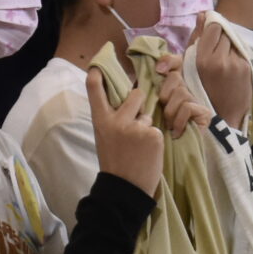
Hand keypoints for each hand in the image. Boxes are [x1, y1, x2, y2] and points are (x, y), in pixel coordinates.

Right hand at [88, 66, 164, 196]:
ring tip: (139, 146)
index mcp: (101, 120)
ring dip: (147, 126)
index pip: (95, 89)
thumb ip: (113, 118)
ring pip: (148, 115)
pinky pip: (157, 130)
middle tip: (136, 120)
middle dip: (140, 102)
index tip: (100, 64)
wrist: (124, 189)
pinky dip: (154, 140)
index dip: (98, 73)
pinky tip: (147, 153)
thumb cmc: (114, 162)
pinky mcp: (153, 135)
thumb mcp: (105, 136)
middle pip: (136, 94)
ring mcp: (136, 127)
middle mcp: (117, 120)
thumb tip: (127, 99)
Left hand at [153, 53, 214, 138]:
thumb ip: (148, 90)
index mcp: (172, 87)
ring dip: (170, 112)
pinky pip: (188, 107)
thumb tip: (153, 69)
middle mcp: (187, 90)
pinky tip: (176, 132)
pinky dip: (179, 120)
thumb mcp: (148, 108)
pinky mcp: (205, 114)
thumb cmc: (155, 133)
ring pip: (181, 93)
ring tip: (169, 125)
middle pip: (175, 77)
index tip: (158, 70)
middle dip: (164, 95)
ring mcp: (197, 102)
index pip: (176, 62)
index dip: (168, 61)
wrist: (167, 158)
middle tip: (162, 112)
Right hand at [190, 20, 252, 125]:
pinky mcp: (248, 67)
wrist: (223, 115)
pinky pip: (241, 51)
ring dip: (228, 44)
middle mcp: (221, 60)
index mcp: (202, 60)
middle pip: (225, 31)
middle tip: (215, 49)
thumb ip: (195, 39)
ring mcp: (236, 63)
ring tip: (223, 59)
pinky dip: (236, 54)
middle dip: (220, 36)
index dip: (211, 26)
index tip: (209, 32)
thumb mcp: (189, 65)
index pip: (213, 27)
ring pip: (234, 40)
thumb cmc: (200, 90)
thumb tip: (202, 14)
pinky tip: (231, 66)